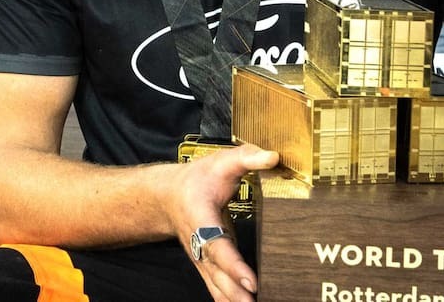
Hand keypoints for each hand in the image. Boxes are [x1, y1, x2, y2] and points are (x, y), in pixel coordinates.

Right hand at [166, 144, 278, 301]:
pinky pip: (218, 290)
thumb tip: (273, 157)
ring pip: (217, 287)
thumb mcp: (221, 162)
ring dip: (233, 300)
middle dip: (236, 293)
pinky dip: (229, 301)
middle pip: (218, 275)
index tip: (252, 282)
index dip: (235, 266)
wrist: (169, 196)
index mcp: (202, 220)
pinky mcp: (208, 268)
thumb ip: (247, 157)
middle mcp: (200, 245)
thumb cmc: (198, 180)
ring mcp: (202, 260)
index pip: (219, 247)